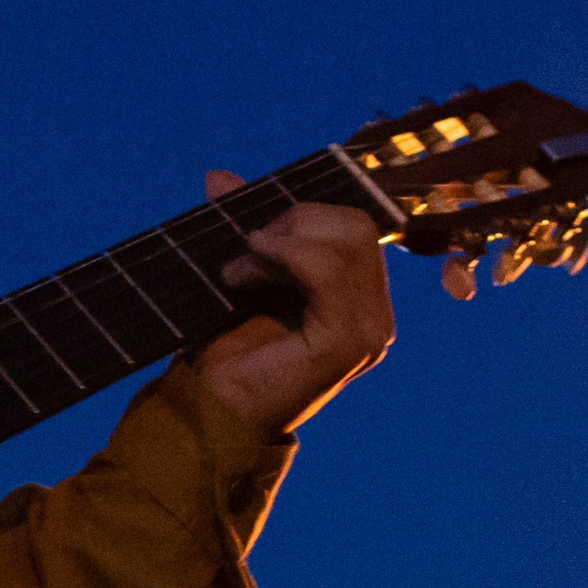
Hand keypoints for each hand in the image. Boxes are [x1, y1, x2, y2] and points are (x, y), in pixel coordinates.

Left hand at [193, 172, 393, 439]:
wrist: (212, 411)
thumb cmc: (227, 352)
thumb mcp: (241, 275)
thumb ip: (243, 227)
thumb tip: (219, 176)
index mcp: (360, 300)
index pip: (354, 226)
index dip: (303, 215)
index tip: (253, 235)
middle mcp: (375, 316)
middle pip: (356, 225)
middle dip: (294, 222)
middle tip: (245, 251)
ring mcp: (369, 332)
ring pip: (346, 241)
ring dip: (282, 243)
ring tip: (238, 271)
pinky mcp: (349, 343)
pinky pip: (329, 271)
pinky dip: (285, 256)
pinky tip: (248, 269)